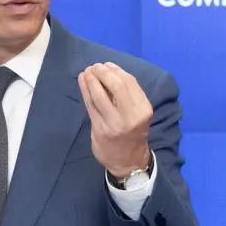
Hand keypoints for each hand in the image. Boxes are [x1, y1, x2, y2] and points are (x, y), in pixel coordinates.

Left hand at [77, 62, 152, 179]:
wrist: (128, 161)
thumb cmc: (134, 132)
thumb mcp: (139, 114)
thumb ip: (128, 95)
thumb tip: (110, 71)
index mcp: (143, 110)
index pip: (129, 83)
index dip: (116, 71)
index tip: (107, 65)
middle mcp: (130, 116)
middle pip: (115, 87)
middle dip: (103, 73)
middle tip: (95, 66)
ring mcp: (113, 123)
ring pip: (99, 95)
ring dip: (91, 80)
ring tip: (87, 72)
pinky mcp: (99, 129)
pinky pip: (90, 105)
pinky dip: (85, 91)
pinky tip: (82, 81)